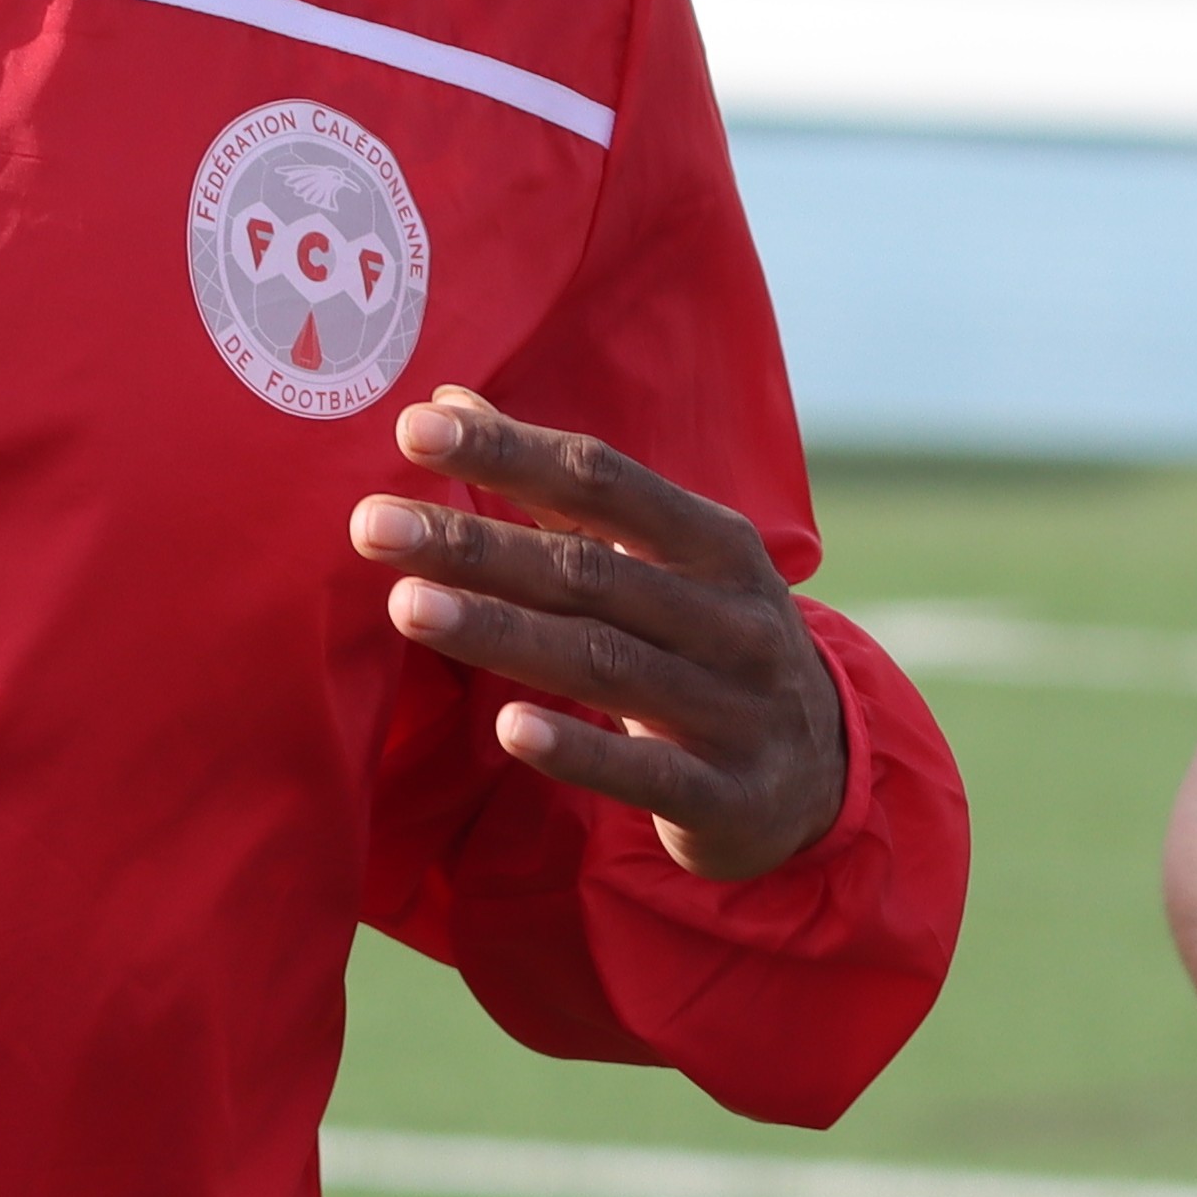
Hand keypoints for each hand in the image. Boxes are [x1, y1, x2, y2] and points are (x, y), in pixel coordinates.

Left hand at [351, 392, 850, 882]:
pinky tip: (509, 729)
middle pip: (590, 572)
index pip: (603, 482)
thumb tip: (447, 400)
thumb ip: (561, 493)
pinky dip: (580, 749)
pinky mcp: (728, 796)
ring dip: (503, 633)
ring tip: (407, 607)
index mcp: (716, 546)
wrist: (824, 781)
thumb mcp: (665, 563)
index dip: (510, 452)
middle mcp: (734, 617)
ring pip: (607, 663)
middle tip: (373, 525)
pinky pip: (647, 771)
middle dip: (477, 546)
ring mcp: (737, 708)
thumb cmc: (712, 645)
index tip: (415, 428)